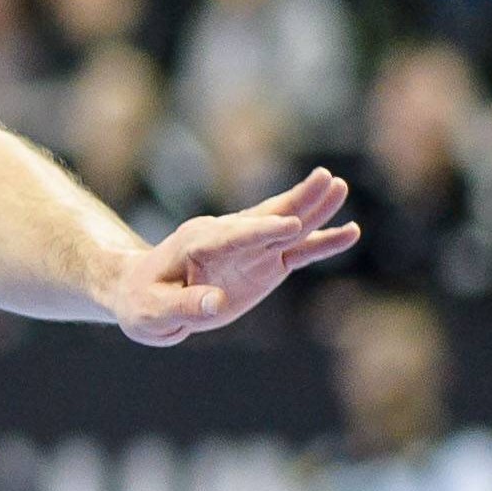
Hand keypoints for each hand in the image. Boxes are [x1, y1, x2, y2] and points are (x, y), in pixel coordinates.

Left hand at [104, 168, 358, 345]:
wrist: (141, 292)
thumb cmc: (141, 301)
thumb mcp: (153, 311)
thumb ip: (184, 306)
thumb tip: (216, 302)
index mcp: (196, 244)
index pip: (232, 237)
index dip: (261, 231)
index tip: (291, 225)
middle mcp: (225, 238)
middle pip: (264, 219)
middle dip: (295, 202)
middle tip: (326, 180)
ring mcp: (247, 248)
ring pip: (285, 226)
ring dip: (313, 209)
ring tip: (339, 186)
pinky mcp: (262, 261)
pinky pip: (296, 250)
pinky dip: (321, 242)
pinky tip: (349, 232)